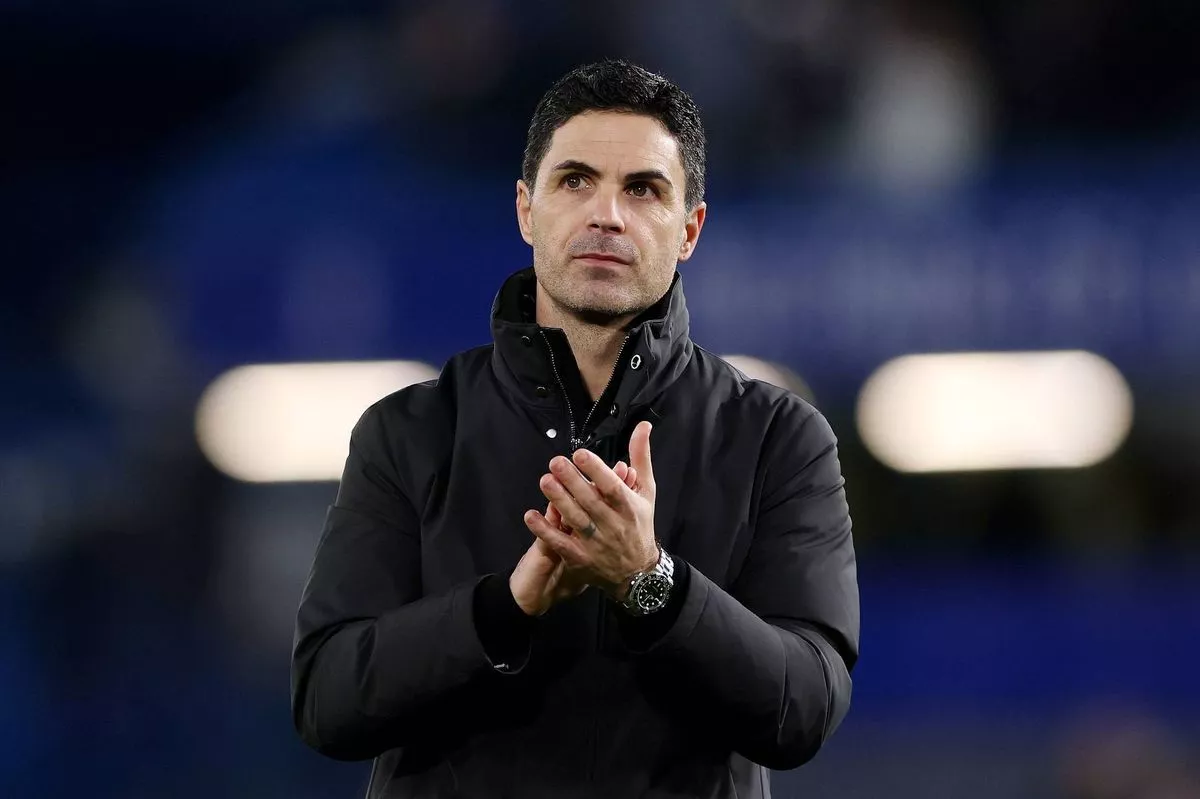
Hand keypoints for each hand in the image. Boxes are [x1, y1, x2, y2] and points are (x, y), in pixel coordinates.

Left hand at [524, 422, 657, 600]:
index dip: (596, 470)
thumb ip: (640, 458)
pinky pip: (561, 544)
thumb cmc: (640, 524)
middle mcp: (614, 525)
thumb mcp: (646, 491)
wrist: (637, 572)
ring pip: (576, 521)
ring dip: (559, 501)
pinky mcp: (581, 559)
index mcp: (629, 507)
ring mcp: (596, 544)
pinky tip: (530, 516)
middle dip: (573, 481)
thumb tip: (643, 425)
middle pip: (591, 502)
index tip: (579, 453)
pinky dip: (545, 531)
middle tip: (555, 462)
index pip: (612, 487)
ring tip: (545, 481)